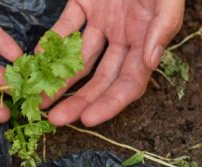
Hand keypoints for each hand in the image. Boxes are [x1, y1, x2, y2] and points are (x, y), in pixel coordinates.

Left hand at [40, 0, 184, 126]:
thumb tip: (151, 61)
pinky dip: (52, 41)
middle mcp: (123, 38)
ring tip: (38, 98)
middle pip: (99, 78)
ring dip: (58, 78)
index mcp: (144, 41)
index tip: (87, 120)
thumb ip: (163, 26)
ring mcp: (102, 23)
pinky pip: (65, 27)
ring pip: (78, 59)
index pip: (129, 83)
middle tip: (54, 119)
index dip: (110, 104)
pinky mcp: (83, 6)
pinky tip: (38, 56)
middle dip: (78, 100)